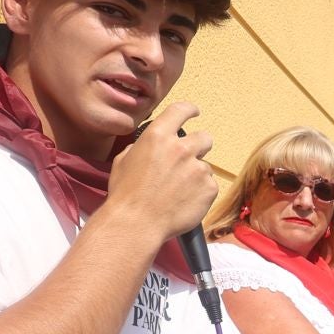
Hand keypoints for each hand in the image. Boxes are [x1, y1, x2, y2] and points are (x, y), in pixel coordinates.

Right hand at [105, 103, 217, 242]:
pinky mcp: (209, 188)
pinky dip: (200, 193)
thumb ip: (142, 148)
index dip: (190, 110)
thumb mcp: (124, 161)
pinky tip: (184, 202)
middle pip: (204, 137)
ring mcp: (198, 168)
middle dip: (199, 146)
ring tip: (178, 191)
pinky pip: (209, 186)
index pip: (181, 110)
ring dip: (196, 175)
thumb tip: (150, 147)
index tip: (195, 112)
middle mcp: (181, 148)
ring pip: (205, 166)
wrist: (136, 222)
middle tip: (188, 161)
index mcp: (158, 136)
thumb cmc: (126, 194)